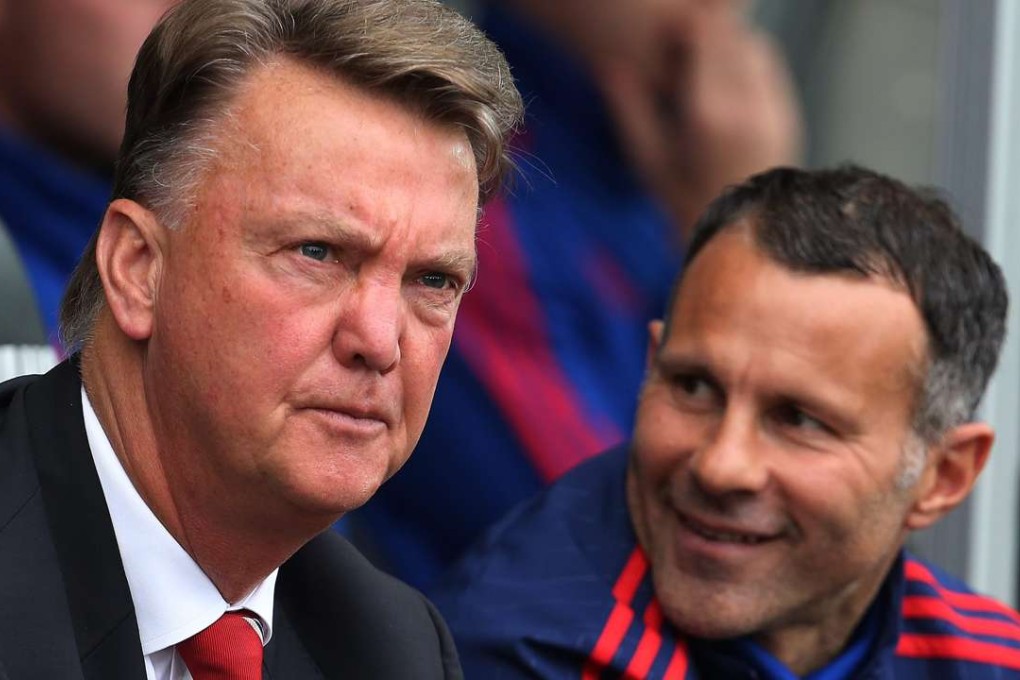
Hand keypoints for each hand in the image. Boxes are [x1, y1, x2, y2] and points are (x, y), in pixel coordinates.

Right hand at [597, 1, 802, 239]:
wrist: (741, 232)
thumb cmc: (684, 200)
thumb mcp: (647, 159)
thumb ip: (627, 109)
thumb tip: (607, 65)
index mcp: (708, 114)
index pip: (705, 33)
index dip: (683, 24)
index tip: (666, 34)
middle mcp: (746, 105)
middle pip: (730, 33)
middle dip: (704, 29)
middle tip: (679, 42)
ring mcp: (772, 107)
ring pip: (752, 43)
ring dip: (726, 42)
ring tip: (701, 61)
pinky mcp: (786, 111)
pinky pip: (768, 64)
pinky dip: (745, 58)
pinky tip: (725, 77)